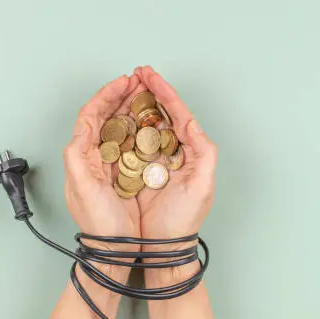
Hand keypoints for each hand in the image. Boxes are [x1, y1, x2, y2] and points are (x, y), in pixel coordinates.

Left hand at [62, 74, 144, 250]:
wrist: (113, 249)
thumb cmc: (99, 223)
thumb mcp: (83, 190)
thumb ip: (77, 157)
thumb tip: (81, 129)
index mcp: (81, 155)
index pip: (90, 115)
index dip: (106, 95)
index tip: (124, 82)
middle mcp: (93, 155)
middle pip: (104, 116)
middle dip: (120, 95)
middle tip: (139, 81)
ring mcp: (108, 163)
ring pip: (118, 125)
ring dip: (130, 107)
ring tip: (145, 93)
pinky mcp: (123, 172)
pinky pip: (130, 141)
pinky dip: (139, 126)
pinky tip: (150, 120)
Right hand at [134, 66, 217, 245]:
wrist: (163, 245)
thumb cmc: (184, 218)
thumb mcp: (203, 185)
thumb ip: (204, 152)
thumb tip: (192, 123)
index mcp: (188, 150)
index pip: (177, 113)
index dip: (165, 92)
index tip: (151, 76)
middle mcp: (170, 151)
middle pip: (160, 113)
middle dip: (148, 91)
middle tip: (137, 73)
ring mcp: (151, 159)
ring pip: (143, 123)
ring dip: (135, 103)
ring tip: (126, 86)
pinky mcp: (134, 169)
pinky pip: (128, 141)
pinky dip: (123, 125)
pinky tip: (116, 114)